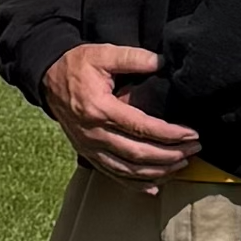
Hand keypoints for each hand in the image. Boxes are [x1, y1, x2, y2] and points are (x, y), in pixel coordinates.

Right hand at [41, 43, 200, 189]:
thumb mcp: (102, 54)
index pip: (142, 127)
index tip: (192, 134)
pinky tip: (154, 187)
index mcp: (99, 108)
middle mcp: (93, 132)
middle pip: (138, 153)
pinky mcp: (86, 152)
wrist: (46, 78)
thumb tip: (162, 62)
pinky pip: (113, 174)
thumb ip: (133, 57)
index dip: (170, 133)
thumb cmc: (76, 65)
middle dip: (171, 155)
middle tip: (194, 149)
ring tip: (181, 165)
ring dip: (157, 171)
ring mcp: (88, 146)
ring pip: (128, 169)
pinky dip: (135, 184)